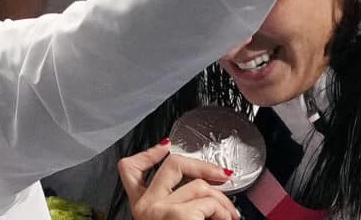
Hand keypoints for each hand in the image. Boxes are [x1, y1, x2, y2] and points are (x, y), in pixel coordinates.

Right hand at [118, 142, 239, 219]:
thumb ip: (175, 203)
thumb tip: (206, 184)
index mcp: (140, 208)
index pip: (129, 169)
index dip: (148, 153)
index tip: (165, 147)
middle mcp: (145, 206)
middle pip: (173, 164)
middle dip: (203, 165)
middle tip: (223, 176)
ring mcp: (159, 210)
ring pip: (199, 186)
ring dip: (222, 199)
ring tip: (230, 215)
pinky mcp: (177, 216)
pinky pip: (209, 203)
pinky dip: (224, 211)